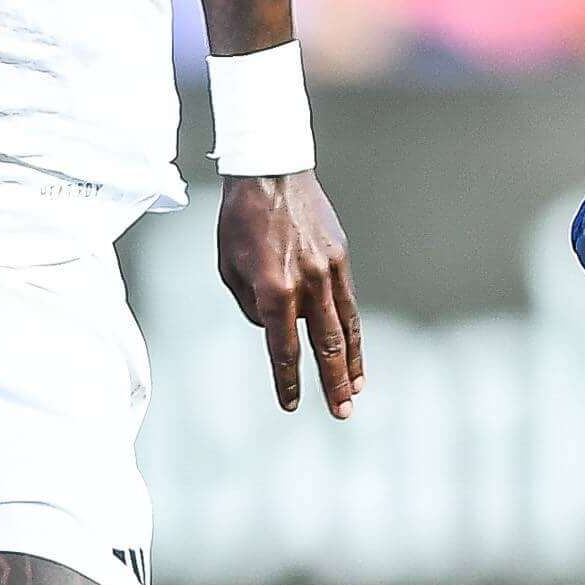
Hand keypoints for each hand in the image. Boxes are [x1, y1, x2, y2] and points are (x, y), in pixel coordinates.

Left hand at [220, 171, 361, 416]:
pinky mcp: (341, 257)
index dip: (287, 380)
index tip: (291, 404)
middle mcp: (306, 282)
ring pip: (345, 327)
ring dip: (351, 363)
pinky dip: (353, 331)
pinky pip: (348, 303)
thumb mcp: (228, 268)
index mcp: (272, 288)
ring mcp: (328, 269)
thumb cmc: (240, 220)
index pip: (282, 348)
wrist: (270, 171)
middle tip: (341, 413)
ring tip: (355, 391)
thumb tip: (275, 328)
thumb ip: (251, 305)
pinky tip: (355, 351)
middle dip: (332, 384)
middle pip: (323, 345)